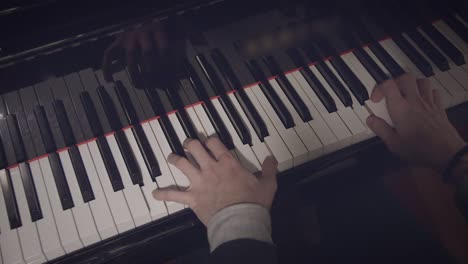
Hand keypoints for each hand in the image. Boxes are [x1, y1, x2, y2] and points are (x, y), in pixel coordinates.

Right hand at [102, 18, 185, 88]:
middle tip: (160, 85)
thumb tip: (203, 43)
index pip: (164, 48)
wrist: (145, 15)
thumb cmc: (165, 25)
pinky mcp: (118, 42)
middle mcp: (142, 31)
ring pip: (130, 58)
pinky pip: (108, 54)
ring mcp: (129, 37)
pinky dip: (107, 68)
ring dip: (136, 75)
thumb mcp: (180, 25)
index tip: (174, 78)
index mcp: (159, 28)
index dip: (170, 65)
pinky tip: (111, 80)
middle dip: (155, 72)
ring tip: (142, 86)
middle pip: (148, 55)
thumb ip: (192, 33)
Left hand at [152, 137, 277, 224]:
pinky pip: (174, 195)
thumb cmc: (254, 202)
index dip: (210, 139)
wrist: (241, 220)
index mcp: (228, 163)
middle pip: (195, 148)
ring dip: (175, 159)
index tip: (209, 140)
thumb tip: (272, 159)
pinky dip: (164, 194)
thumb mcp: (267, 184)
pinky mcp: (192, 198)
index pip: (215, 143)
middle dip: (190, 143)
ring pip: (182, 164)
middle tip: (189, 143)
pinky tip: (155, 193)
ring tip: (171, 157)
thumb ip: (269, 169)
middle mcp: (211, 168)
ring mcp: (199, 182)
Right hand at [366, 73, 465, 171]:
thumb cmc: (419, 149)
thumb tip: (370, 119)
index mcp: (401, 108)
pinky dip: (427, 92)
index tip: (376, 100)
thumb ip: (381, 129)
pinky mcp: (439, 107)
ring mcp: (429, 103)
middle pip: (405, 78)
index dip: (378, 88)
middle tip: (391, 94)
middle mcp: (415, 101)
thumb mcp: (394, 143)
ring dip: (412, 84)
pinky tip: (422, 100)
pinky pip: (434, 91)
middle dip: (395, 82)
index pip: (388, 85)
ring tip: (406, 94)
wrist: (447, 153)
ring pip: (422, 81)